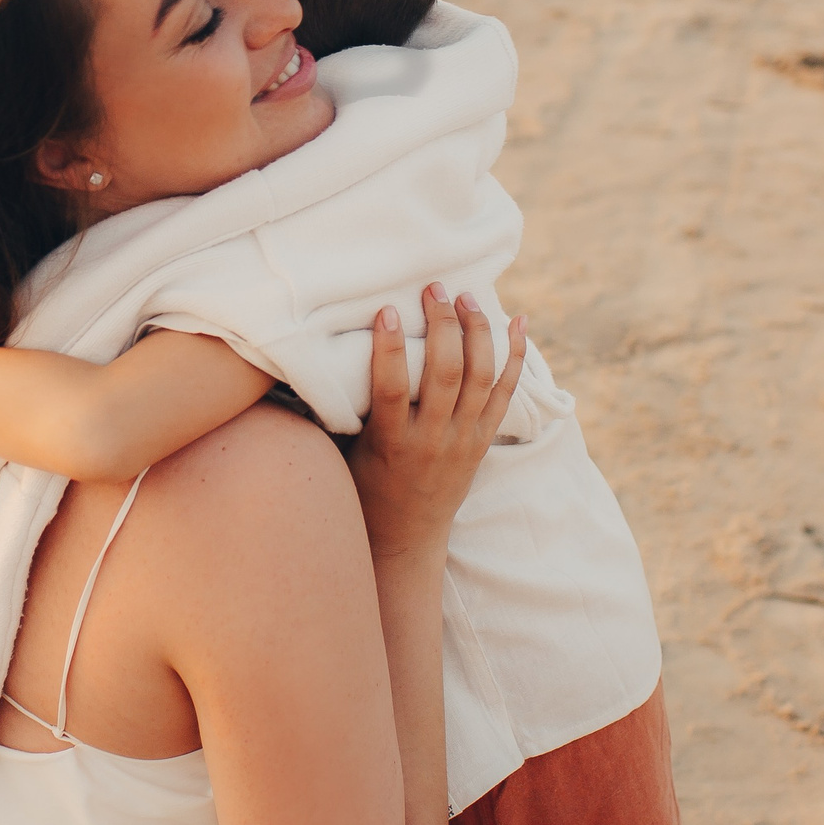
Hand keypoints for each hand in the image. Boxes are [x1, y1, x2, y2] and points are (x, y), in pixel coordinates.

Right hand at [345, 284, 525, 561]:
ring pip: (480, 377)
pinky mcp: (484, 440)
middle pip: (446, 374)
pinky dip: (514, 355)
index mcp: (392, 444)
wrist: (406, 536)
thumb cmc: (365, 488)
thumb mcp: (345, 455)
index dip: (390, 347)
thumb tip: (306, 362)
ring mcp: (464, 441)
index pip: (393, 390)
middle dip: (442, 324)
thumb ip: (340, 411)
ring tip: (467, 297)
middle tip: (434, 288)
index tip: (385, 310)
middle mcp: (433, 442)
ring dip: (476, 331)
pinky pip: (505, 393)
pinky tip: (517, 322)